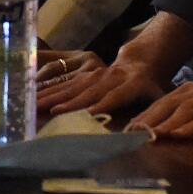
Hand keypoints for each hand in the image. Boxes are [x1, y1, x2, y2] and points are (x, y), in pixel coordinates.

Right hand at [37, 12, 192, 117]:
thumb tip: (143, 133)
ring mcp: (94, 74)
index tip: (86, 115)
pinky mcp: (83, 73)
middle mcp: (108, 77)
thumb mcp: (158, 95)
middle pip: (86, 91)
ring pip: (72, 85)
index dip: (100, 105)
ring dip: (53, 95)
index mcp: (129, 84)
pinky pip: (65, 81)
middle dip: (68, 102)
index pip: (113, 96)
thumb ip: (153, 113)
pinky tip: (34, 95)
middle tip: (51, 112)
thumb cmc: (151, 85)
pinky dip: (49, 88)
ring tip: (36, 104)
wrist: (141, 60)